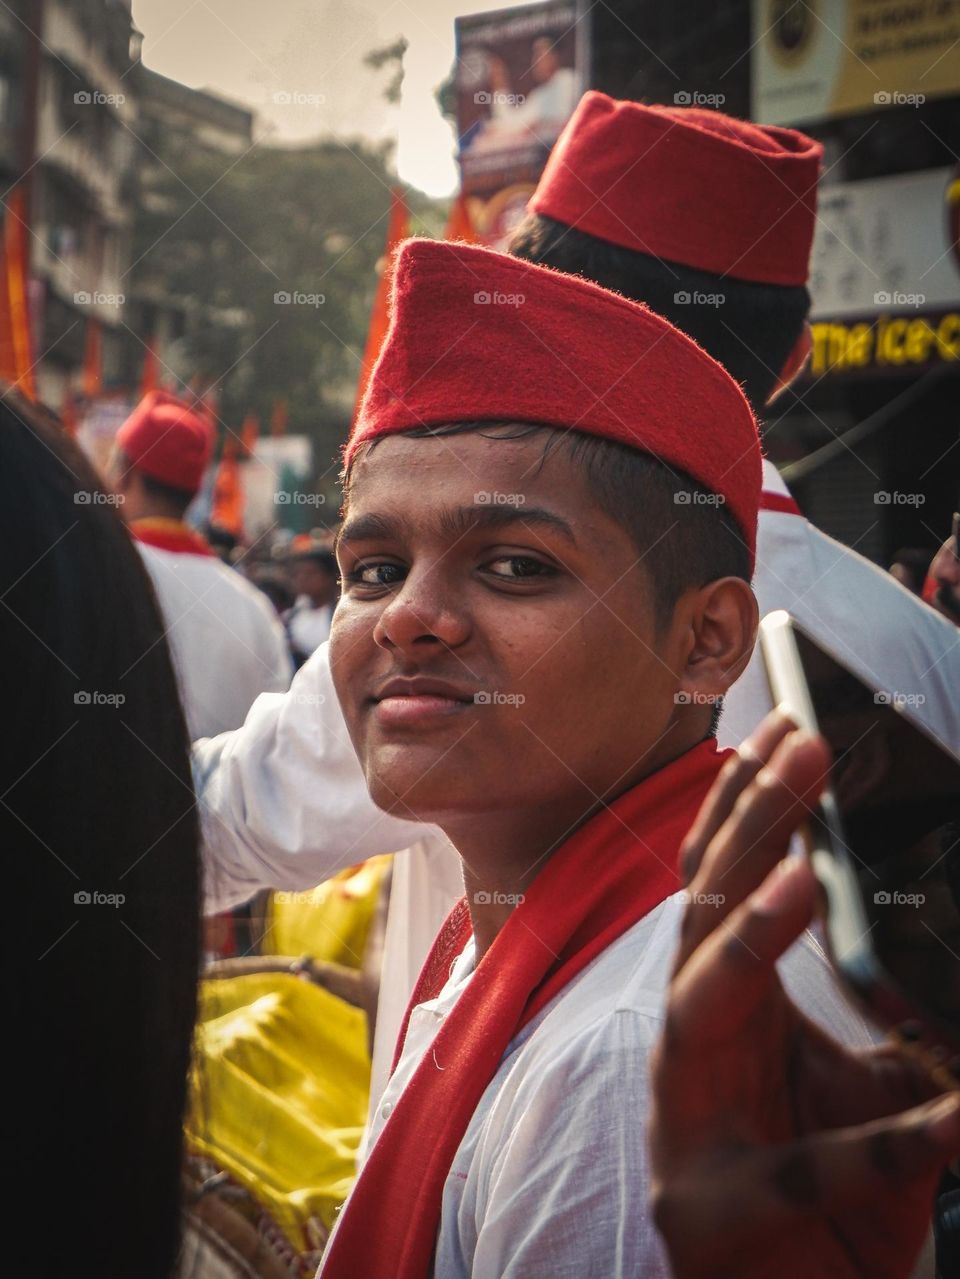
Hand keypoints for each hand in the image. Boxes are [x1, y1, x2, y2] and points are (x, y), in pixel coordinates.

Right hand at [649, 711, 959, 1278]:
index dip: (743, 806)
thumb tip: (944, 951)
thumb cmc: (825, 1194)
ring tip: (799, 879)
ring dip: (749, 942)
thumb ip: (893, 1018)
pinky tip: (951, 1114)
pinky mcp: (715, 1210)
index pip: (719, 883)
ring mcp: (688, 1121)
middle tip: (799, 753)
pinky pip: (803, 1169)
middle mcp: (692, 1043)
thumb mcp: (868, 1087)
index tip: (782, 730)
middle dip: (749, 830)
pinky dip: (880, 1143)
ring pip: (701, 1007)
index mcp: (724, 1004)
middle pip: (702, 913)